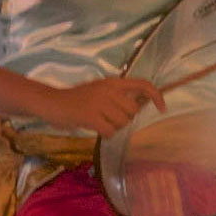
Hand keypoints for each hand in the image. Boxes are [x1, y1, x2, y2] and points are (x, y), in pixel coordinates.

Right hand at [44, 77, 166, 138]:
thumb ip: (118, 95)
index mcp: (113, 82)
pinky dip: (105, 133)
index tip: (163, 108)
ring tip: (99, 121)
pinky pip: (110, 131)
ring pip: (122, 123)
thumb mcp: (100, 90)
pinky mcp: (91, 116)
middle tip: (108, 117)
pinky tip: (95, 128)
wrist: (52, 102)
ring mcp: (100, 102)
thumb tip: (139, 105)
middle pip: (133, 111)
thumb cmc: (77, 99)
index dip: (156, 96)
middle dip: (124, 118)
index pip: (143, 84)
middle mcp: (109, 90)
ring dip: (113, 127)